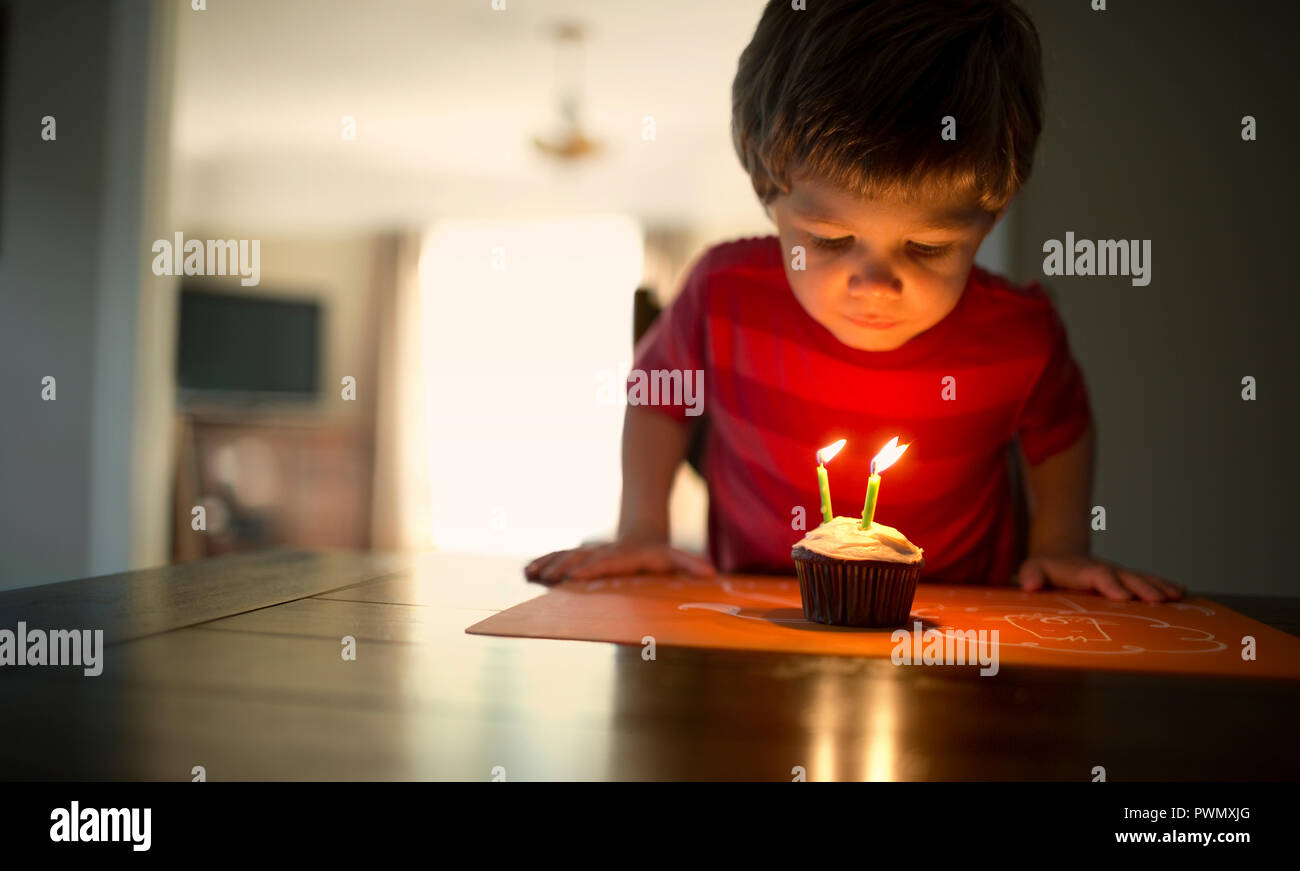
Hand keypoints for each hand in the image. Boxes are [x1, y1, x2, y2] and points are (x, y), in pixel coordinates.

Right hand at [525, 541, 715, 583]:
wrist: (642, 533)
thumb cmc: (659, 553)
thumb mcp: (676, 558)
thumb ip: (690, 564)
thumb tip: (711, 572)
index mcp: (624, 555)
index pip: (607, 561)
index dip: (591, 567)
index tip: (576, 574)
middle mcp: (604, 552)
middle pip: (582, 557)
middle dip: (564, 566)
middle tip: (548, 577)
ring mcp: (591, 552)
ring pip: (567, 555)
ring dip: (549, 564)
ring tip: (530, 573)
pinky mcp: (583, 555)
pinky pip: (560, 557)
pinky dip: (544, 562)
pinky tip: (527, 571)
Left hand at [1017, 554, 1184, 601]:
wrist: (1060, 553)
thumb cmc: (1045, 568)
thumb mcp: (1032, 569)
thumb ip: (1031, 575)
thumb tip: (1028, 585)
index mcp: (1082, 569)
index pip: (1098, 576)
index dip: (1110, 585)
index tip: (1123, 597)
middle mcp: (1105, 569)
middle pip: (1126, 576)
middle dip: (1143, 588)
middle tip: (1159, 600)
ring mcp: (1118, 572)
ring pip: (1141, 577)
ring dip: (1159, 586)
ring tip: (1177, 595)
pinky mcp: (1127, 578)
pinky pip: (1148, 579)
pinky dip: (1165, 585)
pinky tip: (1182, 593)